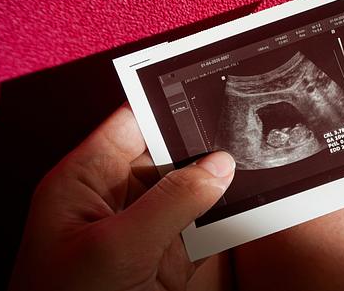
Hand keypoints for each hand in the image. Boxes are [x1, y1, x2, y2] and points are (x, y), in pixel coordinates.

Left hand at [9, 104, 234, 290]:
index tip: (207, 85)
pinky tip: (250, 202)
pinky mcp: (168, 257)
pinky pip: (204, 224)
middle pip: (167, 154)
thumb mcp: (115, 248)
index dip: (165, 103)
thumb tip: (217, 165)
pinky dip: (227, 216)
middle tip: (244, 126)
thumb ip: (170, 201)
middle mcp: (116, 198)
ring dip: (220, 181)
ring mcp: (145, 228)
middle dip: (203, 143)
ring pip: (191, 190)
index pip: (130, 124)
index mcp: (86, 181)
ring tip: (257, 158)